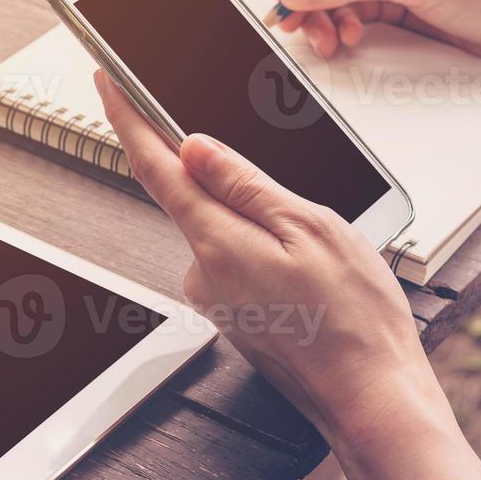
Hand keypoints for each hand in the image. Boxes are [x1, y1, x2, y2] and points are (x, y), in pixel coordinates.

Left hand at [93, 70, 447, 453]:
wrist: (372, 399)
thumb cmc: (354, 321)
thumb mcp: (309, 228)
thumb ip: (245, 184)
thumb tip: (193, 147)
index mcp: (216, 242)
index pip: (155, 166)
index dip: (128, 117)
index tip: (109, 80)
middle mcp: (203, 272)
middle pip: (193, 195)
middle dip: (230, 177)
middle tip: (285, 190)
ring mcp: (217, 296)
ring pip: (226, 229)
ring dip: (263, 221)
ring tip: (321, 249)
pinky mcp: (236, 312)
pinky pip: (242, 258)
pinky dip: (270, 250)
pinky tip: (312, 271)